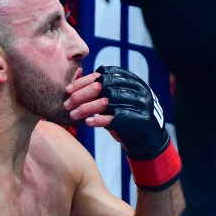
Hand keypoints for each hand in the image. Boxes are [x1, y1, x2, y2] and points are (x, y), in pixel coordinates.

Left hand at [66, 66, 179, 189]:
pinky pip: (118, 118)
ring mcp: (142, 104)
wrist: (149, 142)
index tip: (68, 90)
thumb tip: (74, 84)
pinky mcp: (143, 120)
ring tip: (73, 115)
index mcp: (132, 80)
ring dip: (87, 108)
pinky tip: (87, 122)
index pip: (105, 74)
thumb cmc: (126, 119)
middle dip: (82, 94)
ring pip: (109, 101)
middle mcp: (138, 89)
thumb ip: (101, 92)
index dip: (84, 81)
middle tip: (67, 104)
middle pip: (105, 86)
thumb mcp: (115, 102)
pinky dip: (100, 119)